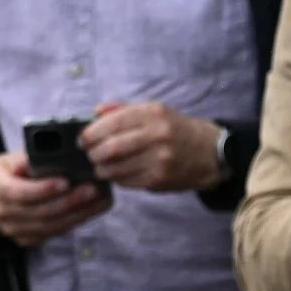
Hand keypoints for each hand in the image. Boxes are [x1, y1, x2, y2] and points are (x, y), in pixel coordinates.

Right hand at [0, 151, 110, 247]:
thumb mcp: (9, 160)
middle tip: (92, 189)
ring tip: (99, 199)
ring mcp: (15, 230)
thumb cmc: (7, 175)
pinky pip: (55, 233)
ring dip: (78, 213)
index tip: (65, 181)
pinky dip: (76, 221)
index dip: (43, 189)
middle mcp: (4, 213)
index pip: (20, 192)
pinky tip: (92, 209)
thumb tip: (53, 155)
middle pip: (41, 212)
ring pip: (52, 226)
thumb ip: (28, 159)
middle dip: (69, 201)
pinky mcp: (29, 240)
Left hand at [83, 103, 222, 192]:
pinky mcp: (159, 178)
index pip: (112, 123)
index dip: (91, 133)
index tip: (83, 139)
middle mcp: (157, 135)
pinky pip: (127, 181)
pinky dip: (117, 179)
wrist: (208, 152)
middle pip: (111, 147)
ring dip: (102, 169)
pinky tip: (117, 174)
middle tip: (89, 155)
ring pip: (117, 168)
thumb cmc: (174, 129)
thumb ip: (123, 110)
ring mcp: (159, 159)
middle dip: (93, 153)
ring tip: (100, 167)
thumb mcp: (154, 111)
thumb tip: (95, 112)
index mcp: (152, 113)